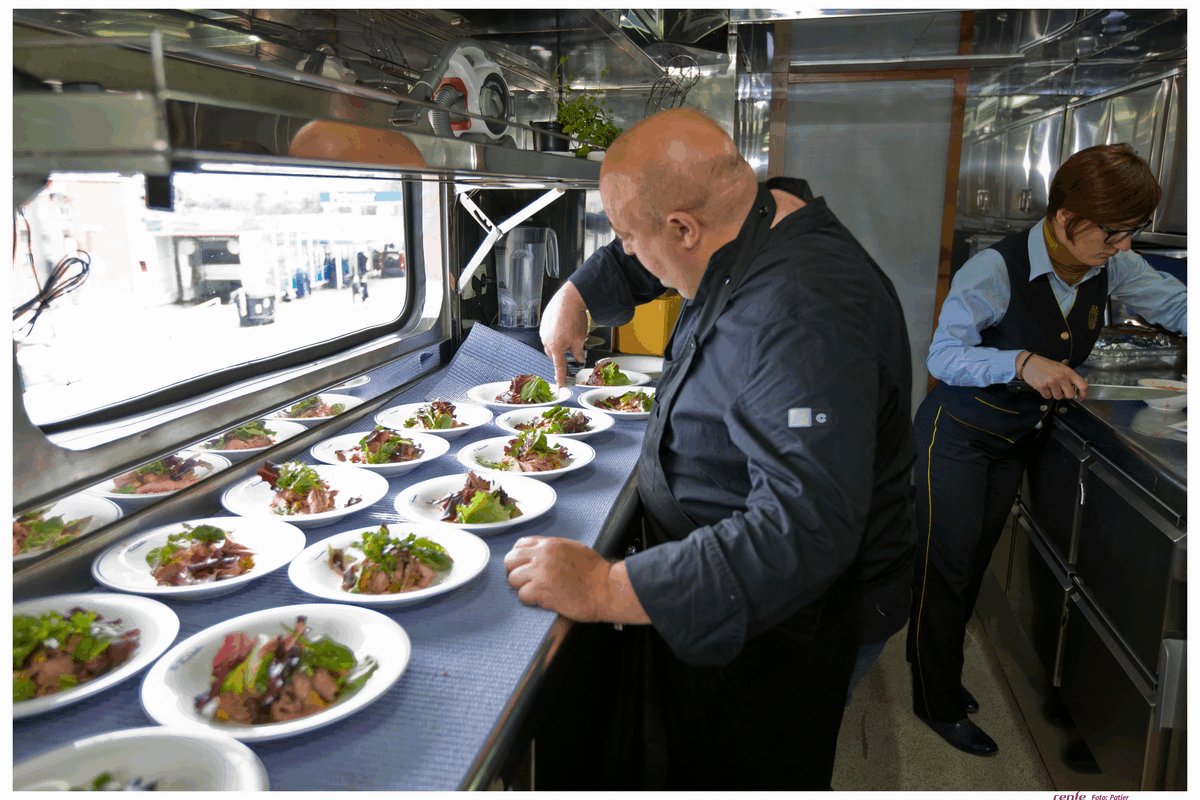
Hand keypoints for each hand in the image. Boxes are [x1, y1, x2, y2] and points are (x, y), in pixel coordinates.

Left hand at [504, 537, 649, 623]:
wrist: (606, 589)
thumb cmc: (595, 573)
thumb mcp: (573, 549)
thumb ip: (553, 550)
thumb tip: (540, 555)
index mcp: (550, 544)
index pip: (520, 544)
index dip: (519, 557)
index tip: (523, 566)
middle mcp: (542, 555)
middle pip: (510, 560)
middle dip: (515, 571)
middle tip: (525, 581)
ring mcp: (540, 572)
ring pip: (513, 579)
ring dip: (522, 587)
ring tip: (537, 592)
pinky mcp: (541, 590)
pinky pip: (522, 595)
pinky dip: (530, 600)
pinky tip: (543, 599)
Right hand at [540, 283, 588, 388]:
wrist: (569, 299)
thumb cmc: (574, 318)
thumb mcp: (580, 338)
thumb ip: (578, 351)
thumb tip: (579, 358)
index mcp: (556, 348)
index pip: (559, 367)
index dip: (560, 377)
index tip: (561, 384)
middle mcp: (547, 341)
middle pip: (554, 355)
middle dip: (562, 356)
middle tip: (572, 351)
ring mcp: (544, 332)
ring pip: (551, 344)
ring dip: (559, 344)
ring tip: (569, 335)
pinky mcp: (543, 323)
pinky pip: (548, 334)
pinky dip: (555, 334)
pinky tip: (563, 327)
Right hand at [1020, 353, 1088, 399]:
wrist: (1029, 363)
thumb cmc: (1045, 365)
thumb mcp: (1061, 368)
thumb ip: (1069, 378)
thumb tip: (1075, 390)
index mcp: (1068, 372)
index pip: (1083, 385)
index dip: (1084, 394)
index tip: (1080, 397)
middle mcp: (1061, 377)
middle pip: (1071, 395)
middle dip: (1066, 395)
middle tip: (1061, 391)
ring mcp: (1051, 382)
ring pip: (1058, 397)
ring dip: (1054, 394)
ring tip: (1050, 386)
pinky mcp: (1042, 386)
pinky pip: (1047, 396)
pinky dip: (1046, 393)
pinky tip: (1044, 386)